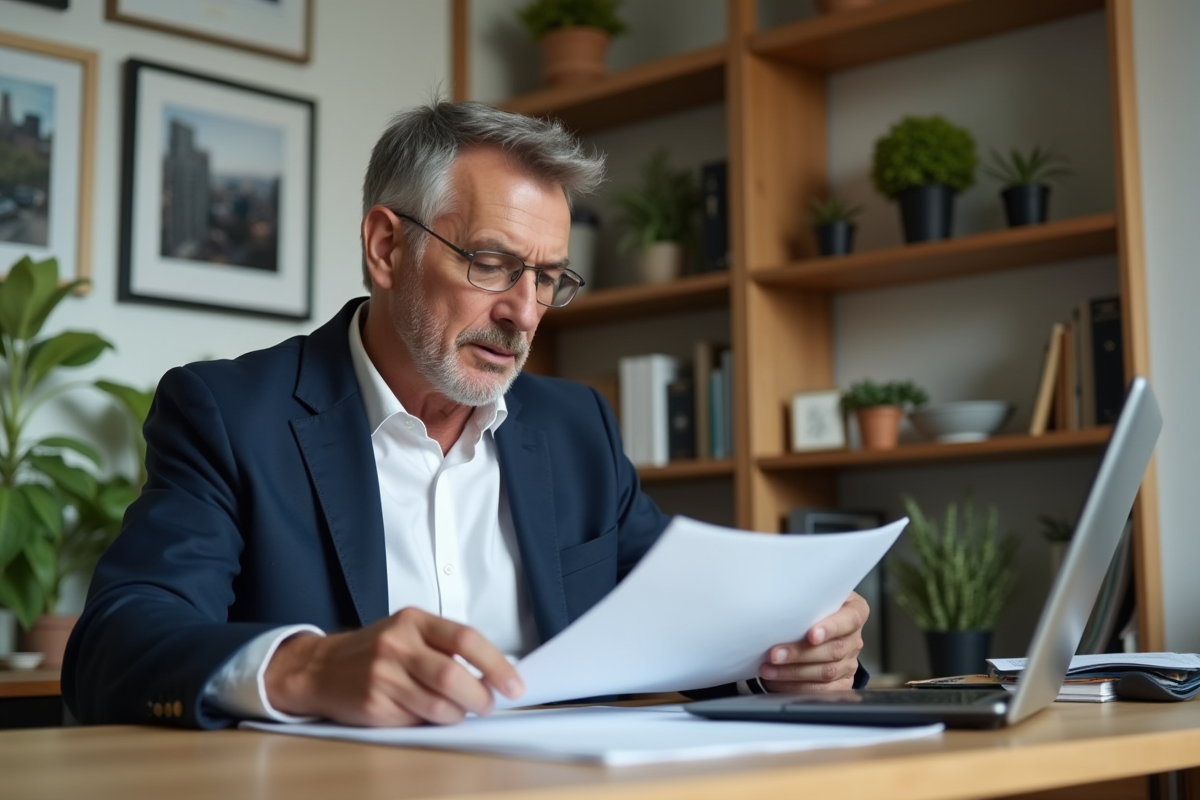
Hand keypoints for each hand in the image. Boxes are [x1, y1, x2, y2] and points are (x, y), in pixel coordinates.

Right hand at [263, 607, 522, 725]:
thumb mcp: (408, 632)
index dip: (495, 664)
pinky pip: (417, 720)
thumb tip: (493, 674)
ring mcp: (383, 675)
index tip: (514, 684)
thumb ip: (446, 646)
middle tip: (488, 704)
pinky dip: (432, 722)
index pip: (465, 639)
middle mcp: (397, 644)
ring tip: (459, 711)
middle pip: (453, 676)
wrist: (320, 668)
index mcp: (413, 620)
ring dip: (458, 714)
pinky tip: (429, 714)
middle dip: (480, 697)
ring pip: (438, 705)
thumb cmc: (376, 650)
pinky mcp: (374, 704)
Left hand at [758, 591, 867, 692]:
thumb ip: (803, 595)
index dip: (831, 628)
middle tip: (774, 654)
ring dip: (793, 673)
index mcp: (854, 611)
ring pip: (826, 673)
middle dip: (800, 654)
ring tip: (768, 670)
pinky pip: (822, 691)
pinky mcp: (841, 682)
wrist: (817, 627)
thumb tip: (773, 594)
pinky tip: (777, 682)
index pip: (850, 619)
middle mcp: (854, 638)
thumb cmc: (810, 608)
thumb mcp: (812, 596)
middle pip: (834, 650)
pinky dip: (796, 688)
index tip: (811, 635)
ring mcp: (849, 662)